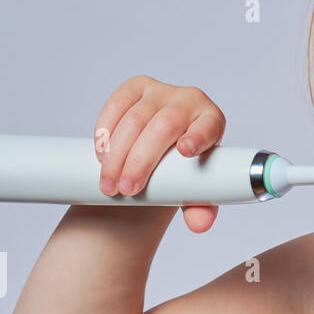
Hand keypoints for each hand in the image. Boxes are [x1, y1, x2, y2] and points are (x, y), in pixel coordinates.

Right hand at [93, 74, 226, 232]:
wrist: (163, 149)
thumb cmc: (185, 167)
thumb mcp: (195, 187)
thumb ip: (200, 208)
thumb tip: (200, 225)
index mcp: (212, 121)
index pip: (210, 126)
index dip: (199, 136)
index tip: (186, 151)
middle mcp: (190, 100)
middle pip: (164, 127)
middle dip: (141, 160)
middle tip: (126, 189)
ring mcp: (161, 91)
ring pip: (136, 118)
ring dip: (117, 153)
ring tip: (109, 183)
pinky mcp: (136, 88)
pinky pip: (117, 104)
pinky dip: (106, 129)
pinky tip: (101, 153)